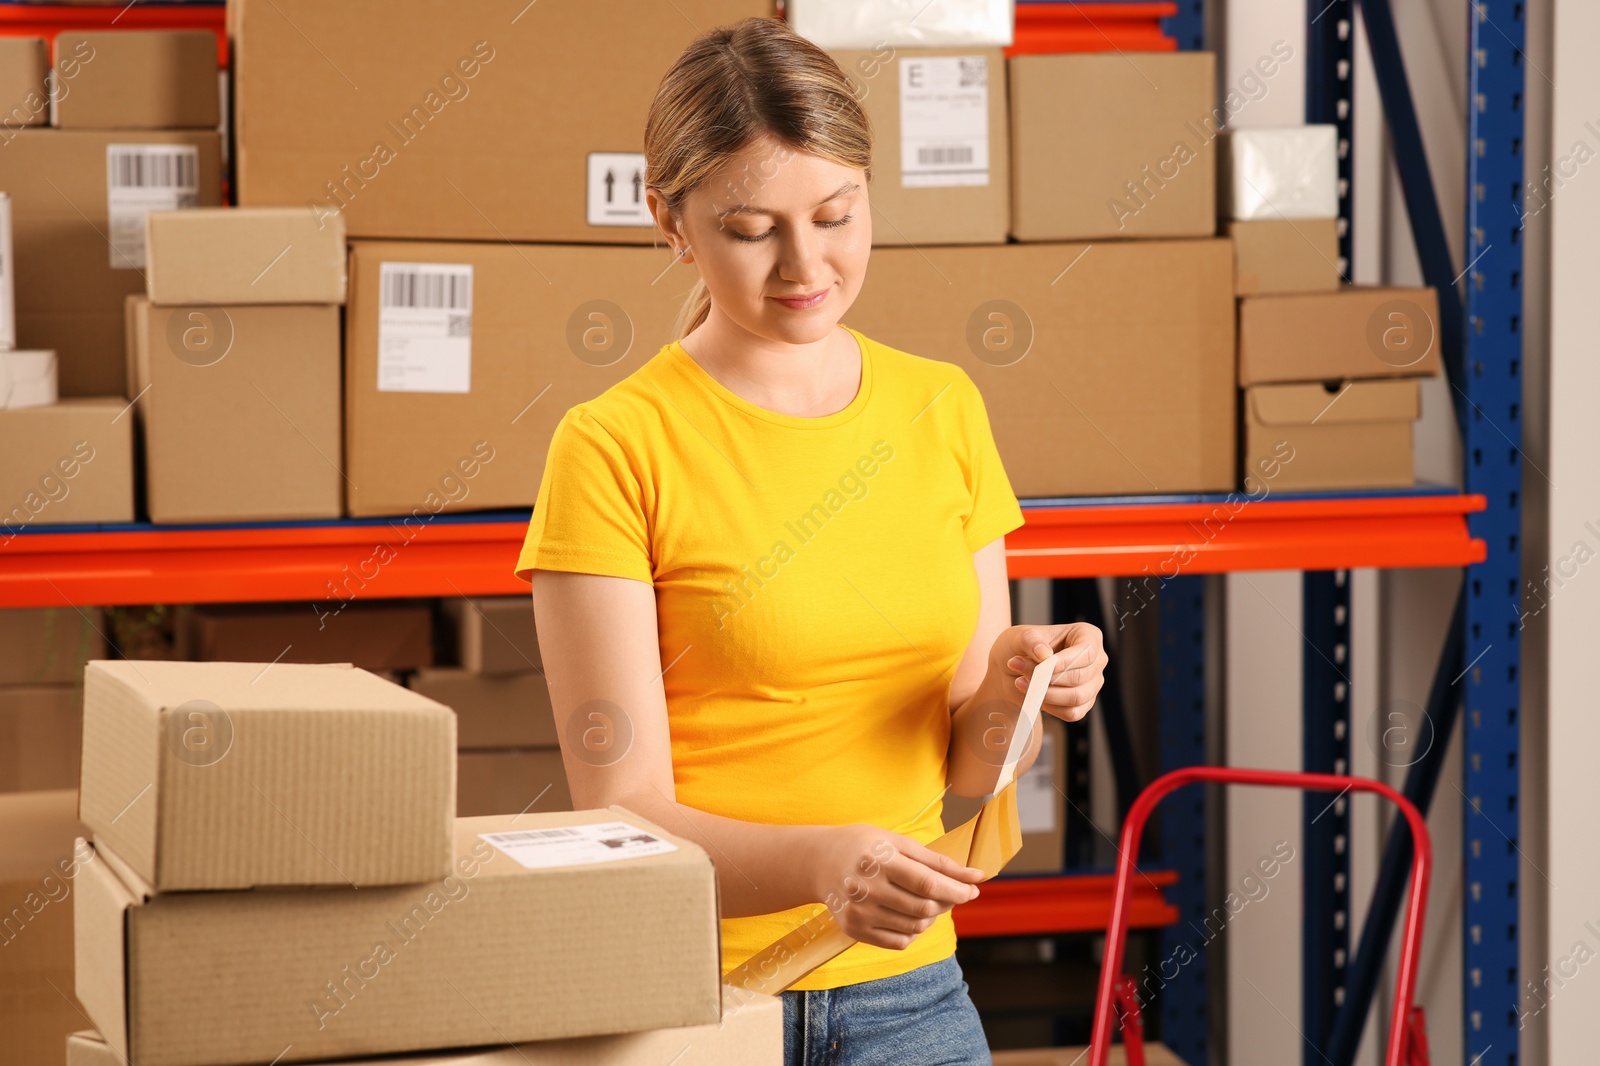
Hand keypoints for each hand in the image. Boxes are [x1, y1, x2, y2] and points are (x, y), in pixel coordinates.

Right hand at [807, 824, 984, 950]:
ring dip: (931, 917)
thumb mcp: (899, 843)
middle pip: (923, 908)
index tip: (973, 890)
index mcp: (878, 859)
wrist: (820, 861)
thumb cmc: (865, 846)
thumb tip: (976, 876)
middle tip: (950, 894)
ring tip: (927, 901)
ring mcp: (858, 912)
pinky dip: (913, 932)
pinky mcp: (854, 929)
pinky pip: (898, 942)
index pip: (927, 884)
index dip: (956, 890)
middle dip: (947, 903)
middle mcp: (865, 888)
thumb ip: (937, 861)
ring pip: (914, 927)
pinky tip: (909, 915)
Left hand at [987, 622, 1106, 722]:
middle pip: (1080, 677)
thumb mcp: (1021, 635)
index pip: (1086, 652)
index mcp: (1088, 636)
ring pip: (1076, 697)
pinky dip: (1050, 707)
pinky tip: (1034, 695)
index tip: (1041, 667)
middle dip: (1047, 678)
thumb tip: (1044, 654)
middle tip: (1019, 669)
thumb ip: (1031, 641)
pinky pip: (1071, 713)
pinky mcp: (1083, 704)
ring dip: (1046, 693)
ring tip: (1021, 682)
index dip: (1065, 662)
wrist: (1013, 667)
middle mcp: (1096, 660)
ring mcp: (1092, 684)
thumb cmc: (1022, 646)